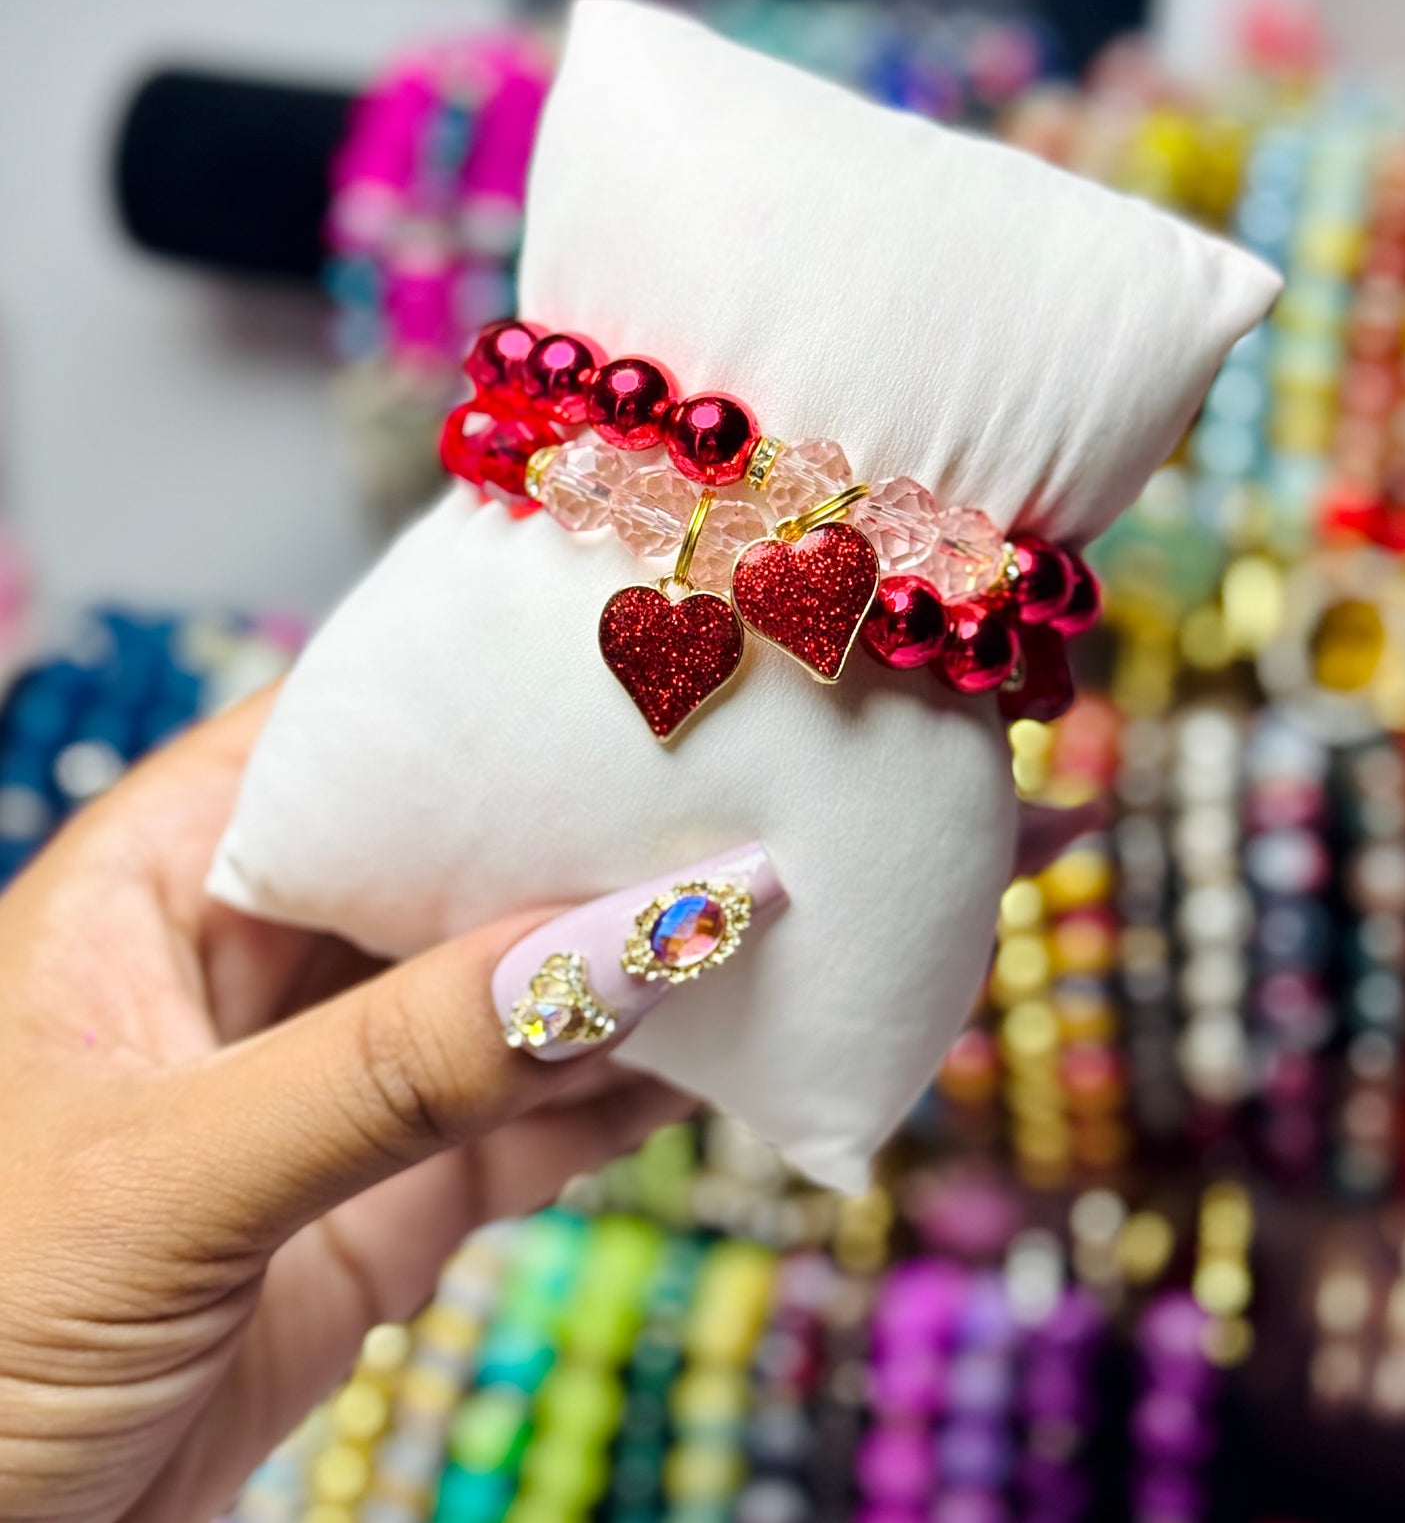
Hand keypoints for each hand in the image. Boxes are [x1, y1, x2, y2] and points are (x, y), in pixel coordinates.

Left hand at [0, 689, 692, 1522]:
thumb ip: (400, 1063)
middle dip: (574, 839)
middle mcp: (242, 977)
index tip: (617, 673)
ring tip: (766, 916)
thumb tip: (628, 937)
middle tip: (734, 794)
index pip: (327, 746)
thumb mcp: (173, 1177)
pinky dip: (622, 1104)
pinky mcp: (376, 1221)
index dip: (466, 704)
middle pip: (438, 865)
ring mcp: (320, 1102)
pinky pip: (523, 1135)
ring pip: (499, 1002)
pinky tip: (723, 1060)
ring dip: (623, 975)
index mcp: (147, 894)